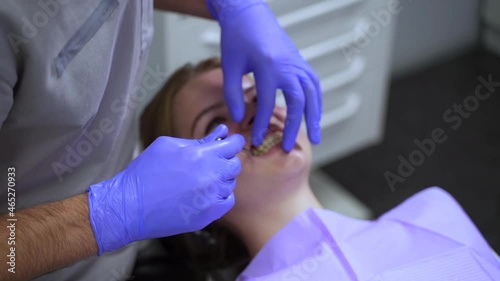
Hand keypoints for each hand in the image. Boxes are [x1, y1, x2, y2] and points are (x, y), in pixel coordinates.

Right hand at [88, 125, 243, 254]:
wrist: (129, 206)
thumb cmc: (145, 172)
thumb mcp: (167, 146)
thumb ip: (199, 139)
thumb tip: (222, 132)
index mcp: (200, 155)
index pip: (233, 145)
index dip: (234, 142)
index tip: (231, 142)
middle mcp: (210, 176)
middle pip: (234, 165)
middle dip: (226, 161)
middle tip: (211, 162)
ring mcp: (210, 198)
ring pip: (230, 183)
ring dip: (220, 179)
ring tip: (199, 180)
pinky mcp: (208, 215)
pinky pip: (227, 201)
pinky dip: (220, 196)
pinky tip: (204, 194)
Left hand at [207, 0, 321, 150]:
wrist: (249, 14)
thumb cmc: (236, 38)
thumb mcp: (229, 67)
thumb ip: (233, 95)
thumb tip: (239, 119)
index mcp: (268, 67)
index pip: (268, 104)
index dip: (263, 125)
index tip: (258, 140)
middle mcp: (288, 66)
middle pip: (298, 102)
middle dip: (296, 127)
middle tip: (290, 147)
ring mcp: (297, 62)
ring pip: (313, 94)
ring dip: (315, 116)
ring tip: (316, 136)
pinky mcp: (300, 61)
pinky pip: (314, 84)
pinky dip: (317, 101)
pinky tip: (314, 114)